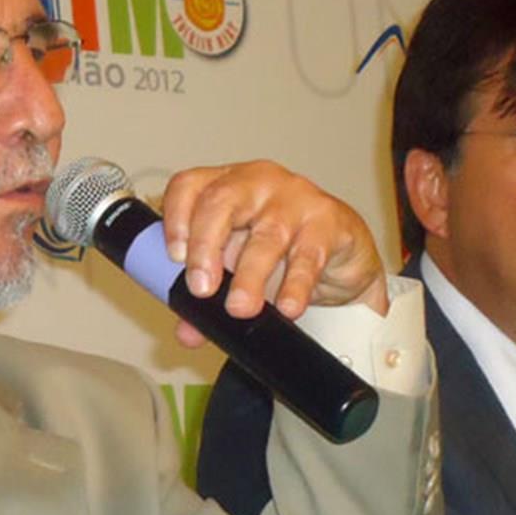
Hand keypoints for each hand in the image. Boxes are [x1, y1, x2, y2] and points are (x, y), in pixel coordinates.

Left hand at [159, 161, 387, 347]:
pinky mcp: (329, 221)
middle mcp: (255, 183)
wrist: (341, 259)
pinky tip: (287, 306)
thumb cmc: (282, 250)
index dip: (175, 218)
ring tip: (241, 308)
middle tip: (201, 288)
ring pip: (266, 232)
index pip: (188, 186)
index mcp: (224, 186)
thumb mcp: (236, 270)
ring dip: (249, 275)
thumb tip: (188, 331)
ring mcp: (294, 197)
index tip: (173, 257)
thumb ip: (207, 300)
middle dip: (205, 246)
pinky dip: (296, 284)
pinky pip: (309, 254)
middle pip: (221, 201)